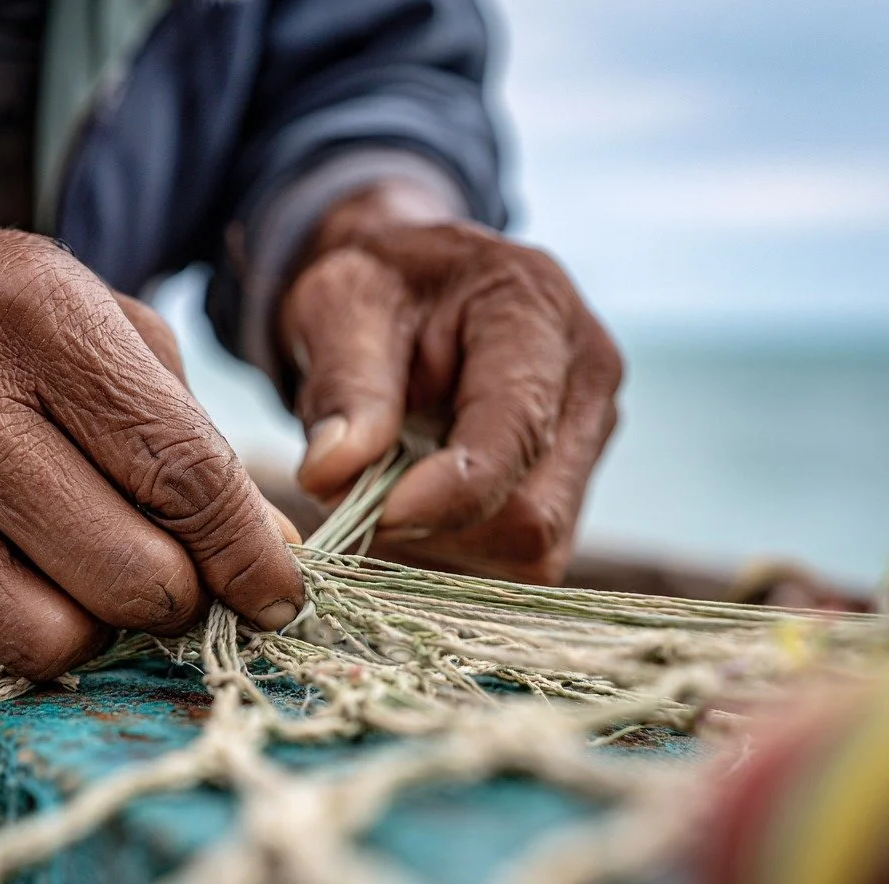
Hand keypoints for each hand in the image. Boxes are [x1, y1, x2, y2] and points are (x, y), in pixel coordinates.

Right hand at [0, 220, 302, 678]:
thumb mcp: (90, 321)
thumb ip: (186, 428)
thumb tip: (270, 547)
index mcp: (42, 323)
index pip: (184, 473)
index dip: (251, 553)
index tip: (284, 595)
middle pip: (139, 572)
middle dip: (191, 594)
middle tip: (194, 573)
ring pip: (71, 633)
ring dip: (120, 622)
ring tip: (114, 571)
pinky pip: (5, 642)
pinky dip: (53, 631)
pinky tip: (49, 578)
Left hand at [279, 182, 621, 583]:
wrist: (406, 292)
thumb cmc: (375, 291)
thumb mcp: (341, 309)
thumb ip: (344, 388)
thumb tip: (330, 477)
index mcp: (536, 309)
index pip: (518, 431)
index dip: (449, 492)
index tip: (375, 514)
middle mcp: (587, 377)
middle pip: (532, 512)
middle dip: (437, 524)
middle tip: (362, 492)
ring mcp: (590, 435)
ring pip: (529, 548)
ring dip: (442, 540)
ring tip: (392, 481)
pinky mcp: (574, 483)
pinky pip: (519, 555)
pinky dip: (457, 546)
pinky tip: (421, 497)